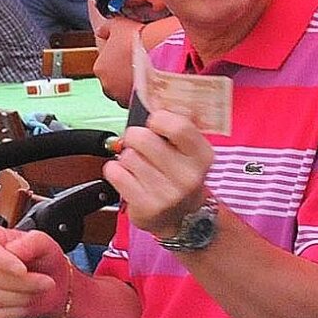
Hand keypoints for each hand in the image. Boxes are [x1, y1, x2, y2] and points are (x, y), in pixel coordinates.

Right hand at [0, 224, 74, 317]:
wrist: (52, 281)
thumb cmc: (44, 259)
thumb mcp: (45, 244)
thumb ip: (31, 241)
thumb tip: (12, 249)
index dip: (4, 261)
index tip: (23, 269)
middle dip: (23, 282)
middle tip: (45, 280)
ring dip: (23, 296)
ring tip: (39, 289)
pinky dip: (18, 309)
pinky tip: (28, 299)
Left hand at [105, 110, 213, 240]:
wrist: (184, 219)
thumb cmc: (181, 176)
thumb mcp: (190, 152)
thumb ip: (177, 127)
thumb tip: (154, 97)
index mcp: (202, 156)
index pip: (177, 125)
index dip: (158, 119)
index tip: (155, 124)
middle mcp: (188, 176)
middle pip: (143, 138)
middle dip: (136, 137)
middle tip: (141, 146)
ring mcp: (167, 194)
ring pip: (127, 156)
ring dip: (128, 158)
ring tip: (140, 167)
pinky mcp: (146, 206)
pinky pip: (115, 173)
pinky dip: (116, 172)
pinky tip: (129, 177)